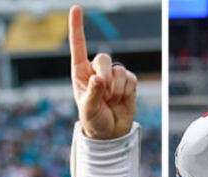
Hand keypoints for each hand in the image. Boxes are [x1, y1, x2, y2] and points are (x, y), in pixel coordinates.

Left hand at [68, 5, 136, 139]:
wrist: (110, 133)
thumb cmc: (93, 120)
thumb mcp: (88, 109)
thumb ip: (93, 93)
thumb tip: (99, 79)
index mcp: (80, 72)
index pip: (79, 46)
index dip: (77, 27)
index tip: (76, 8)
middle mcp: (96, 70)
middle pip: (104, 58)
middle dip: (106, 76)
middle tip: (105, 94)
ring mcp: (113, 75)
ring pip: (119, 71)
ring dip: (116, 90)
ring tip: (112, 102)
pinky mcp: (128, 82)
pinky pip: (131, 79)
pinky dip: (127, 92)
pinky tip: (121, 101)